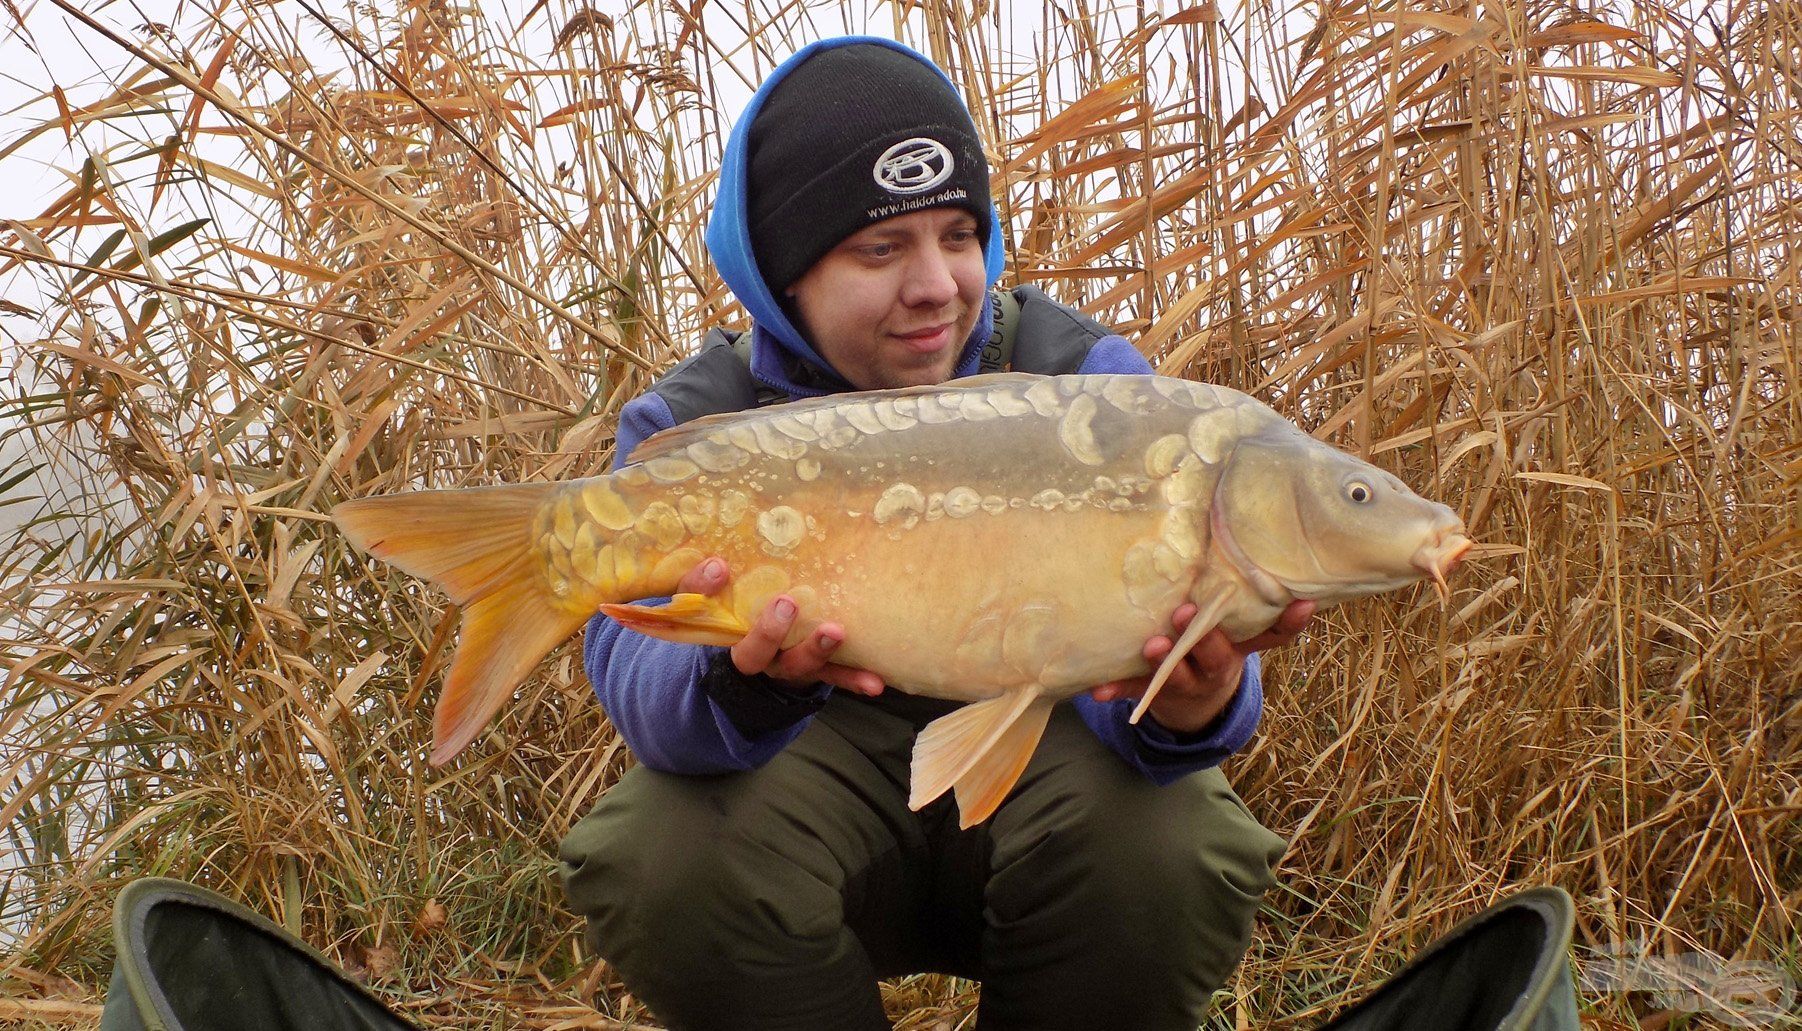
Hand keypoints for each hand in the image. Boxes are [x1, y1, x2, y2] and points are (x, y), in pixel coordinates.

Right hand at [677, 557, 884, 696]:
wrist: (757, 670)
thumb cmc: (741, 615)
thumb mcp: (720, 598)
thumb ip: (710, 581)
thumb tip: (717, 561)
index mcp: (724, 632)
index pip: (702, 611)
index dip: (705, 590)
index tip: (720, 567)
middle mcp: (752, 655)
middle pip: (754, 651)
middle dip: (769, 631)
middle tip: (786, 603)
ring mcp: (783, 666)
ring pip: (796, 664)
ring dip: (816, 650)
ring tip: (836, 632)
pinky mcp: (812, 672)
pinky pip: (831, 676)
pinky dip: (853, 679)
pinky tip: (875, 683)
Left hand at [1089, 600, 1315, 733]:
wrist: (1195, 703)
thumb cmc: (1213, 642)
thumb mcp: (1231, 624)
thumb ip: (1233, 591)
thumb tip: (1226, 520)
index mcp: (1240, 645)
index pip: (1273, 635)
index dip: (1290, 622)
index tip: (1303, 603)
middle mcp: (1217, 665)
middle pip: (1218, 655)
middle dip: (1206, 638)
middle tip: (1188, 615)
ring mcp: (1187, 681)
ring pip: (1179, 675)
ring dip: (1165, 663)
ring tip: (1152, 646)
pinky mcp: (1155, 692)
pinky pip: (1136, 690)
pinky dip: (1118, 689)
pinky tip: (1098, 691)